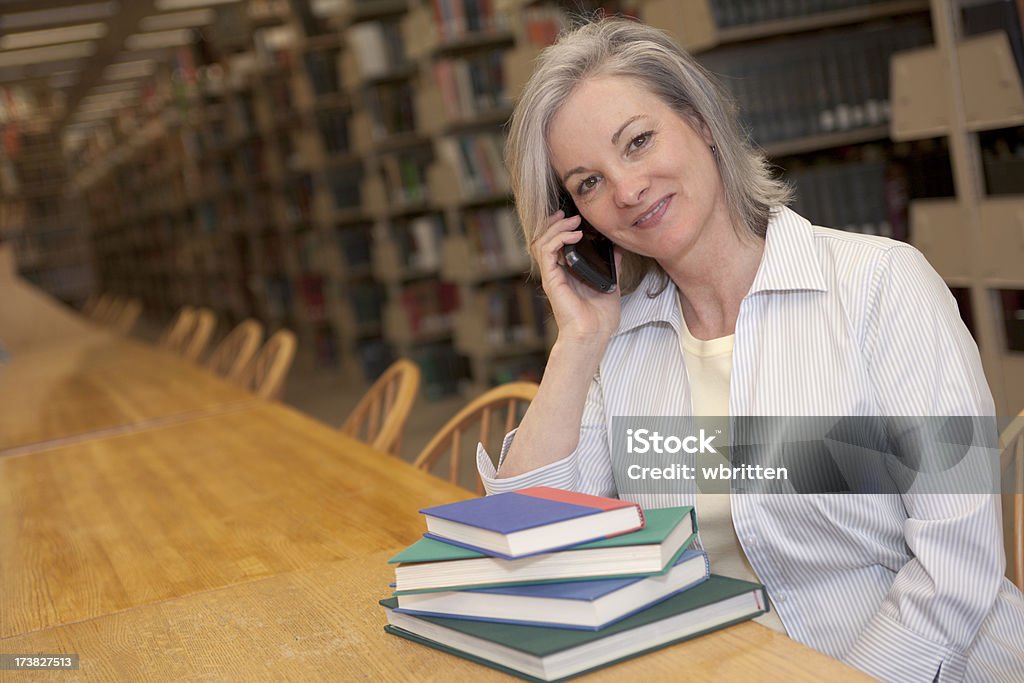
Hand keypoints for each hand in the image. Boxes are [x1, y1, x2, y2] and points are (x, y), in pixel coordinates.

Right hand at [530, 210, 622, 347]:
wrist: (594, 335)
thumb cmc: (600, 317)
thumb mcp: (610, 283)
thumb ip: (611, 265)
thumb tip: (618, 249)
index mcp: (567, 272)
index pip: (555, 244)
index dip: (560, 228)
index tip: (574, 218)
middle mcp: (557, 272)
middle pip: (544, 239)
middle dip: (556, 223)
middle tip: (571, 215)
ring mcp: (552, 276)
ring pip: (542, 242)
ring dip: (556, 228)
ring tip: (573, 222)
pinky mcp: (552, 280)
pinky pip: (547, 252)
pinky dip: (559, 239)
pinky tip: (575, 235)